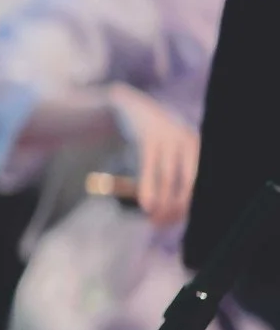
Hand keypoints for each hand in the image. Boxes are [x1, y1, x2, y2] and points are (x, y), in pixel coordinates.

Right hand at [107, 83, 200, 226]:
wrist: (130, 105)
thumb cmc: (150, 135)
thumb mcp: (167, 153)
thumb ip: (171, 175)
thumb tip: (168, 210)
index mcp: (197, 148)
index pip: (199, 184)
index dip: (189, 206)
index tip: (173, 221)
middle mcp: (190, 142)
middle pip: (191, 183)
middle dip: (178, 207)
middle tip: (160, 223)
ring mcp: (170, 138)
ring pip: (171, 178)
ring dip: (163, 202)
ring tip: (153, 219)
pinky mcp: (151, 137)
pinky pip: (151, 168)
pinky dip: (150, 189)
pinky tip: (148, 205)